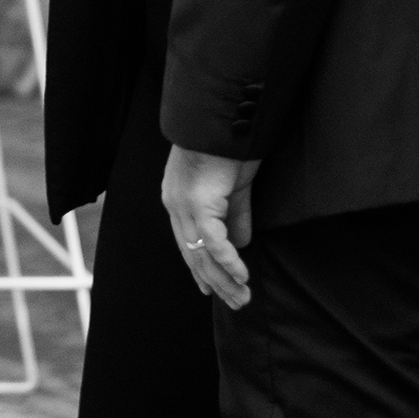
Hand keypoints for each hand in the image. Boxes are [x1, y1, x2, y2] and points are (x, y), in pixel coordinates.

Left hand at [159, 146, 257, 309]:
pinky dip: (228, 262)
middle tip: (237, 303)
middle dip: (215, 283)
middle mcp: (175, 205)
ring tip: (243, 298)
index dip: (200, 269)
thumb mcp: (234, 185)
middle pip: (193, 255)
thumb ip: (235, 214)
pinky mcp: (198, 202)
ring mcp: (183, 205)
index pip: (186, 244)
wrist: (224, 115)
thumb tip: (242, 244)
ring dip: (224, 280)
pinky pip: (213, 242)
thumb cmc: (230, 143)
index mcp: (177, 199)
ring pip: (201, 254)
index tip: (211, 290)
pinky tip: (242, 276)